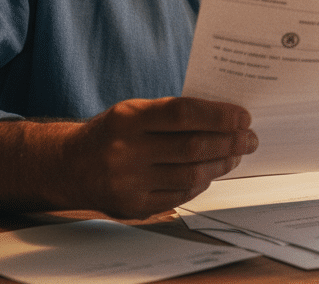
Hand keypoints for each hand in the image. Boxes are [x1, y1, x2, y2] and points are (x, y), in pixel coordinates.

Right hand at [63, 96, 257, 217]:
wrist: (69, 166)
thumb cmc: (112, 133)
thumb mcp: (133, 111)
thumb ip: (171, 114)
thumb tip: (224, 118)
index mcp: (127, 118)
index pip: (183, 114)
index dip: (218, 115)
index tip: (243, 116)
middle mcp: (125, 151)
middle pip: (192, 148)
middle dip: (229, 142)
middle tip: (249, 139)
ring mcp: (128, 183)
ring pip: (190, 175)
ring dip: (220, 164)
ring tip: (235, 155)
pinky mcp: (133, 207)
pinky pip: (179, 196)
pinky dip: (201, 183)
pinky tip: (210, 173)